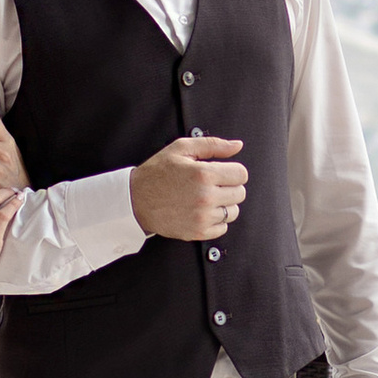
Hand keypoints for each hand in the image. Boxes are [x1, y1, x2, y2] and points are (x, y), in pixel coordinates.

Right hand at [130, 137, 246, 241]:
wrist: (135, 200)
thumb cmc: (156, 173)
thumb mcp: (181, 149)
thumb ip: (213, 145)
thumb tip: (237, 145)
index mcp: (203, 174)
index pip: (241, 174)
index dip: (233, 171)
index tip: (223, 172)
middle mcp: (205, 197)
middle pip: (240, 193)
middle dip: (229, 186)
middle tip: (212, 184)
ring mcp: (202, 217)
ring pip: (233, 212)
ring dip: (223, 204)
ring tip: (206, 197)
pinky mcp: (198, 232)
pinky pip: (223, 228)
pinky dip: (216, 220)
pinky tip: (202, 211)